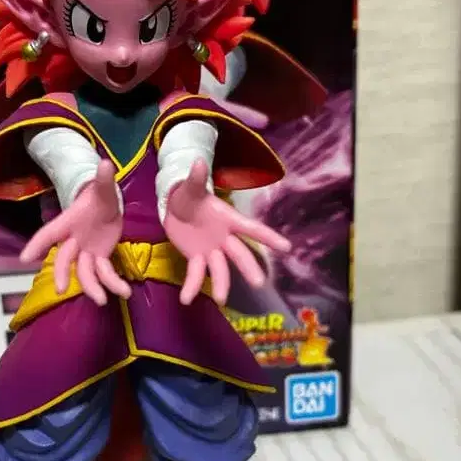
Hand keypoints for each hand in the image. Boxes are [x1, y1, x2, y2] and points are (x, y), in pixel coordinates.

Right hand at [19, 161, 129, 304]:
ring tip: (103, 300)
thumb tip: (106, 164)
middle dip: (61, 273)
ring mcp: (86, 252)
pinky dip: (114, 283)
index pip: (49, 233)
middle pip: (63, 259)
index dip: (37, 245)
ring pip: (84, 272)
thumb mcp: (104, 188)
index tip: (24, 258)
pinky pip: (104, 273)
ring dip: (92, 287)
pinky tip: (126, 291)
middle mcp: (73, 240)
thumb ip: (103, 179)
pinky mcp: (99, 258)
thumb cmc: (99, 197)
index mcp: (69, 223)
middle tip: (61, 290)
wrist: (107, 205)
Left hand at [163, 160, 289, 305]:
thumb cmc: (188, 196)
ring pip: (220, 269)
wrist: (174, 207)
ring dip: (221, 284)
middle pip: (239, 254)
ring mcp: (211, 250)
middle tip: (259, 284)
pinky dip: (191, 287)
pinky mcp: (196, 258)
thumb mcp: (189, 187)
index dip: (269, 237)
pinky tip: (186, 300)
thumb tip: (198, 161)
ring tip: (221, 300)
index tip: (287, 247)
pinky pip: (196, 274)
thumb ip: (195, 178)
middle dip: (249, 268)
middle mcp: (224, 238)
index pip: (252, 229)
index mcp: (228, 219)